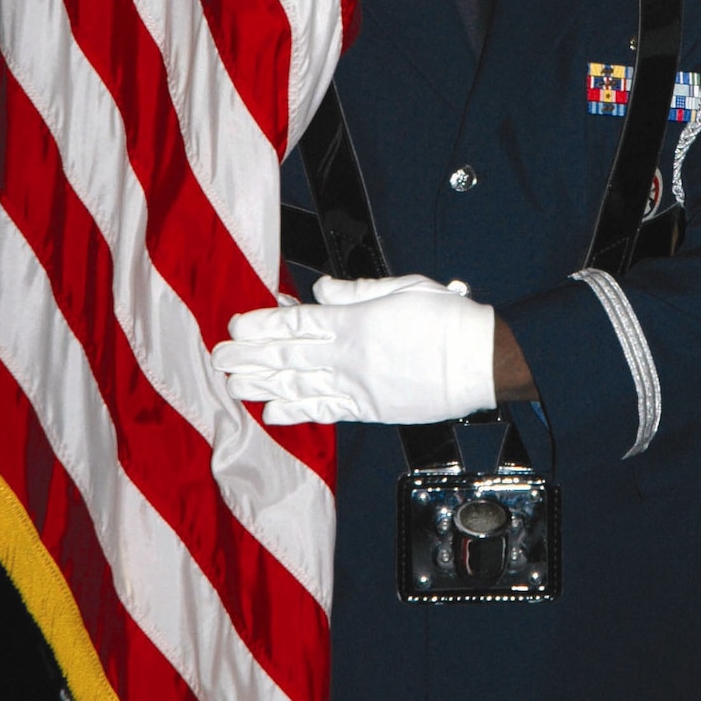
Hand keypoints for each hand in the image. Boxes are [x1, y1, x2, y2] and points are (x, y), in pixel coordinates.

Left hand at [211, 272, 495, 424]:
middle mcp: (350, 358)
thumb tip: (321, 290)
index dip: (263, 326)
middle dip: (251, 358)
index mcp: (355, 323)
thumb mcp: (402, 288)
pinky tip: (273, 413)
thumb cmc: (447, 320)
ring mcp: (358, 387)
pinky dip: (298, 412)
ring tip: (234, 385)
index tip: (236, 326)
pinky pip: (326, 411)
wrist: (481, 361)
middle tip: (219, 359)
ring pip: (300, 387)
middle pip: (290, 357)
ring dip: (264, 386)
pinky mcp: (370, 408)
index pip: (297, 324)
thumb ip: (356, 291)